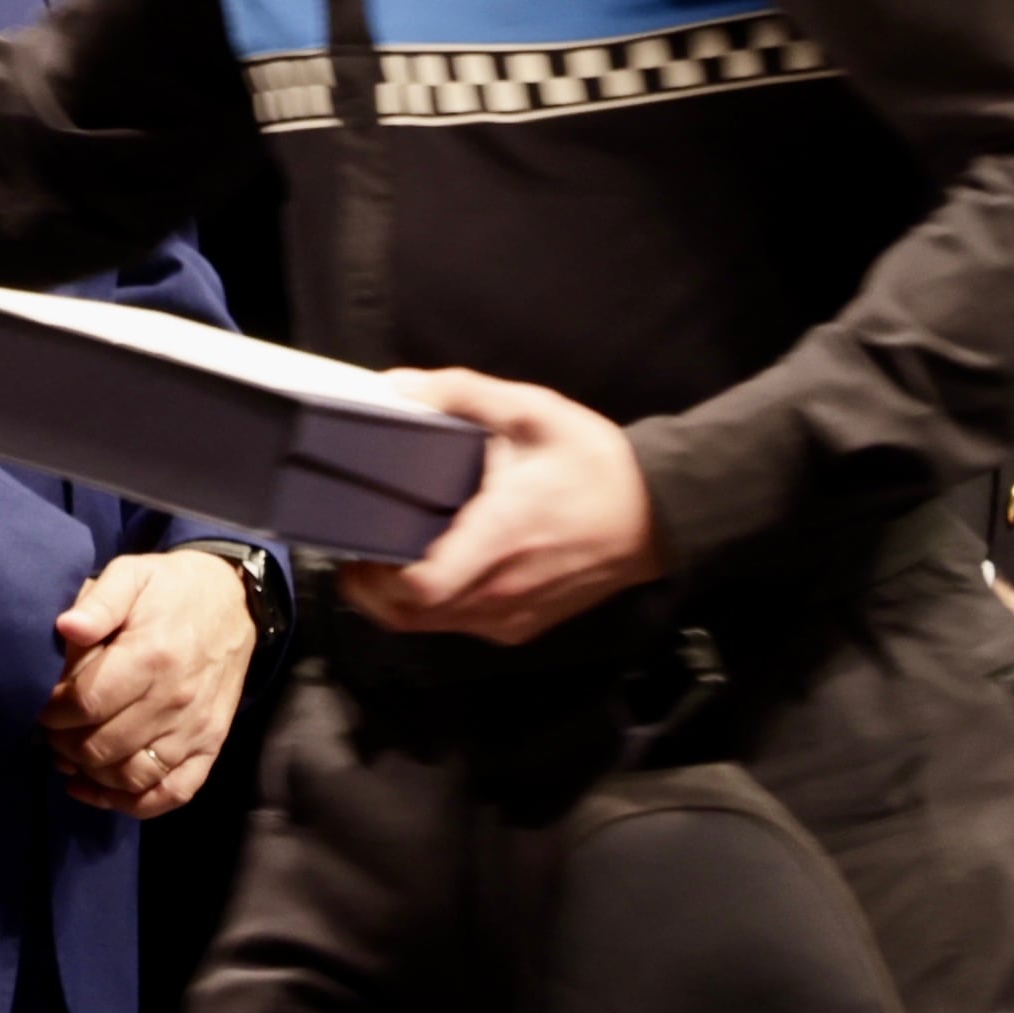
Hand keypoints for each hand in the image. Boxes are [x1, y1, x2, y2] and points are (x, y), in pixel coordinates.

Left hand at [44, 550, 258, 817]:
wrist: (233, 602)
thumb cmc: (170, 589)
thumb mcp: (132, 575)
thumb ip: (98, 601)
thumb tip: (66, 627)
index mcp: (151, 656)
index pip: (86, 703)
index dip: (52, 713)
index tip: (40, 707)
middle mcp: (175, 700)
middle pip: (103, 746)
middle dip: (63, 746)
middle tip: (50, 734)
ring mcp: (196, 729)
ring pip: (132, 776)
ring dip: (92, 777)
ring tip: (68, 760)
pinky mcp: (210, 746)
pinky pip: (173, 793)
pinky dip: (134, 804)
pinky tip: (101, 792)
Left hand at [337, 369, 661, 643]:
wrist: (657, 515)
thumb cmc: (593, 463)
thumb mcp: (533, 410)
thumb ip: (462, 393)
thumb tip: (396, 385)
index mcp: (498, 539)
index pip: (421, 588)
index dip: (375, 577)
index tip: (355, 542)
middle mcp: (500, 591)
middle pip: (409, 617)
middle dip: (370, 589)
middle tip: (355, 545)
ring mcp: (511, 615)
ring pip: (431, 627)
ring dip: (396, 600)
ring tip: (383, 552)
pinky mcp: (522, 625)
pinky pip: (460, 626)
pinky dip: (431, 608)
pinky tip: (428, 565)